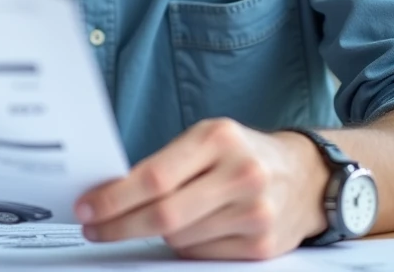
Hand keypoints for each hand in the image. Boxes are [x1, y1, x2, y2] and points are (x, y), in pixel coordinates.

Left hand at [74, 118, 328, 259]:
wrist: (307, 177)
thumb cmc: (240, 154)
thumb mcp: (206, 139)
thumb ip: (165, 164)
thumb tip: (109, 193)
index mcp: (218, 138)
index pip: (153, 177)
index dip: (113, 198)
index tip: (86, 207)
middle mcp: (240, 174)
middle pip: (163, 214)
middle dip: (118, 225)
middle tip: (93, 228)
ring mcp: (255, 213)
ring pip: (179, 238)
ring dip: (154, 234)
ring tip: (152, 219)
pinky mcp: (262, 246)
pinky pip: (202, 255)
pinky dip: (184, 246)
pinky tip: (188, 230)